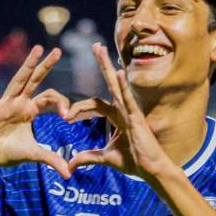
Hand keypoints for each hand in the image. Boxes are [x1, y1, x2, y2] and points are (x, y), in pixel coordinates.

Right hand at [0, 46, 71, 178]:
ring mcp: (6, 103)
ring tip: (37, 49)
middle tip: (57, 50)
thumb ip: (51, 160)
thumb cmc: (8, 153)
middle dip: (46, 66)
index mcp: (31, 110)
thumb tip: (69, 175)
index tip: (68, 116)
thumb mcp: (34, 155)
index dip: (62, 104)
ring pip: (19, 80)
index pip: (51, 98)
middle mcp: (20, 102)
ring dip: (28, 65)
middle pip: (36, 80)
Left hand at [65, 43, 172, 181]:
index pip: (95, 105)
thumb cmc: (133, 162)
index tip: (65, 118)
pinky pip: (127, 98)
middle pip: (109, 83)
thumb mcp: (105, 158)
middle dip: (102, 64)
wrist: (150, 169)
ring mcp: (130, 111)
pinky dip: (122, 86)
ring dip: (107, 66)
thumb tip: (69, 165)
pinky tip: (117, 72)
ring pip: (116, 85)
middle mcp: (124, 109)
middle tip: (95, 46)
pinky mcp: (136, 117)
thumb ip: (88, 158)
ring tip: (100, 49)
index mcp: (117, 117)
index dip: (79, 109)